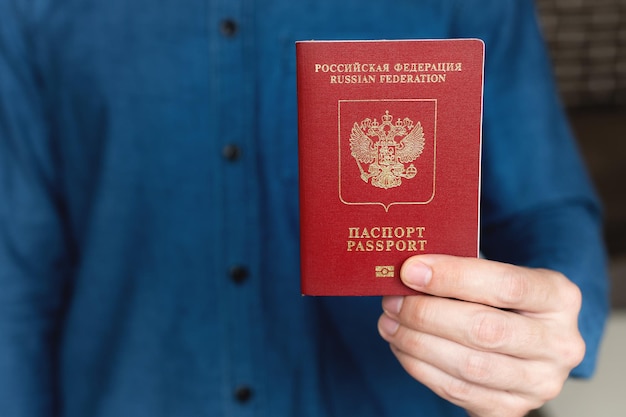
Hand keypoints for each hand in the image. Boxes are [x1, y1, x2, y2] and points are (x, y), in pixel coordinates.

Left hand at [377, 255, 584, 416]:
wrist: (525, 338)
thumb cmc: (502, 299)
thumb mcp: (496, 274)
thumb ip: (461, 270)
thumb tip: (409, 270)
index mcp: (559, 298)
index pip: (506, 285)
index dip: (453, 277)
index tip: (411, 270)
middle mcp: (560, 344)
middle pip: (485, 330)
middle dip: (427, 314)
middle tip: (392, 300)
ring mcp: (540, 382)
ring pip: (469, 366)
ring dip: (417, 343)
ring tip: (389, 323)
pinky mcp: (512, 408)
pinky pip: (458, 391)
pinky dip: (421, 367)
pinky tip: (402, 346)